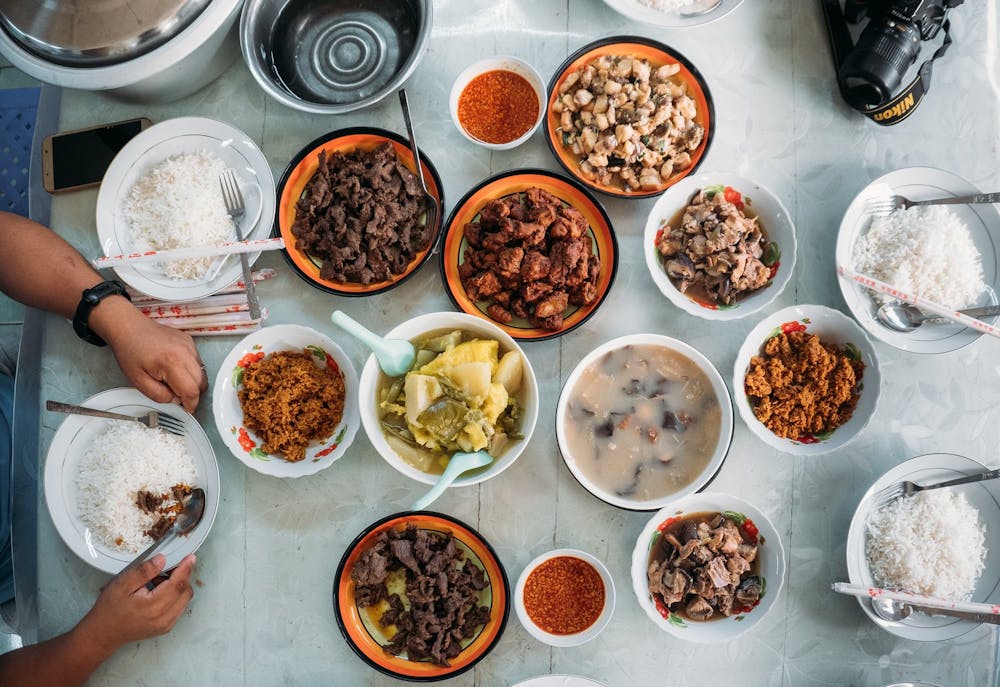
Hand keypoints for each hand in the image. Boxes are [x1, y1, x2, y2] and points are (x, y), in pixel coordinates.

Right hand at [79, 554, 195, 654]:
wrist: (103, 634)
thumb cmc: (110, 610)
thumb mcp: (122, 584)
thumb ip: (143, 571)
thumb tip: (162, 559)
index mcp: (153, 607)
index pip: (178, 584)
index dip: (186, 568)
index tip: (190, 557)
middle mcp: (163, 618)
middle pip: (185, 591)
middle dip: (182, 576)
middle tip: (168, 567)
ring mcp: (166, 625)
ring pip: (184, 599)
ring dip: (178, 586)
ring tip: (159, 580)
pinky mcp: (165, 627)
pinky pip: (179, 607)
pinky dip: (175, 596)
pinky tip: (159, 591)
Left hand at [95, 303, 206, 411]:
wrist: (129, 328)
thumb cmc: (130, 351)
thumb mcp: (138, 381)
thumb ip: (159, 396)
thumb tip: (175, 401)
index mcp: (172, 363)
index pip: (192, 391)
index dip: (191, 404)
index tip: (187, 409)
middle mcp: (186, 352)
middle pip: (202, 383)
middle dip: (192, 394)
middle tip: (178, 396)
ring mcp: (189, 346)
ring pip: (202, 373)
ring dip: (192, 382)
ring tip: (173, 381)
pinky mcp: (189, 342)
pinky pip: (198, 362)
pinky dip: (191, 370)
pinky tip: (175, 368)